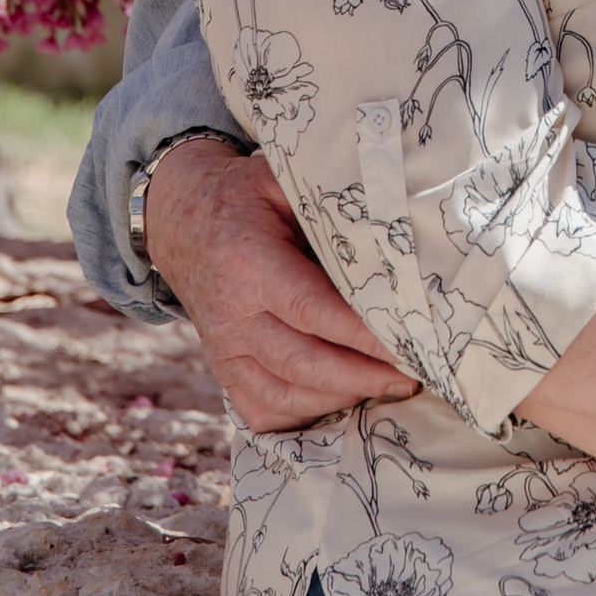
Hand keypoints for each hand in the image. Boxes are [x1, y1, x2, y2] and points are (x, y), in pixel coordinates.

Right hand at [144, 141, 414, 429]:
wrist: (179, 220)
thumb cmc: (245, 197)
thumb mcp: (280, 180)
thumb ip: (326, 203)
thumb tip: (389, 226)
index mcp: (249, 262)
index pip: (311, 308)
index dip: (360, 332)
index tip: (408, 340)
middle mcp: (232, 314)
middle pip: (303, 361)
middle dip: (364, 374)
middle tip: (415, 373)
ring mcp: (223, 348)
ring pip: (284, 393)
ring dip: (342, 397)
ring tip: (392, 387)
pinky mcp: (223, 369)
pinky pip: (261, 409)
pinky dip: (305, 415)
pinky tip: (344, 401)